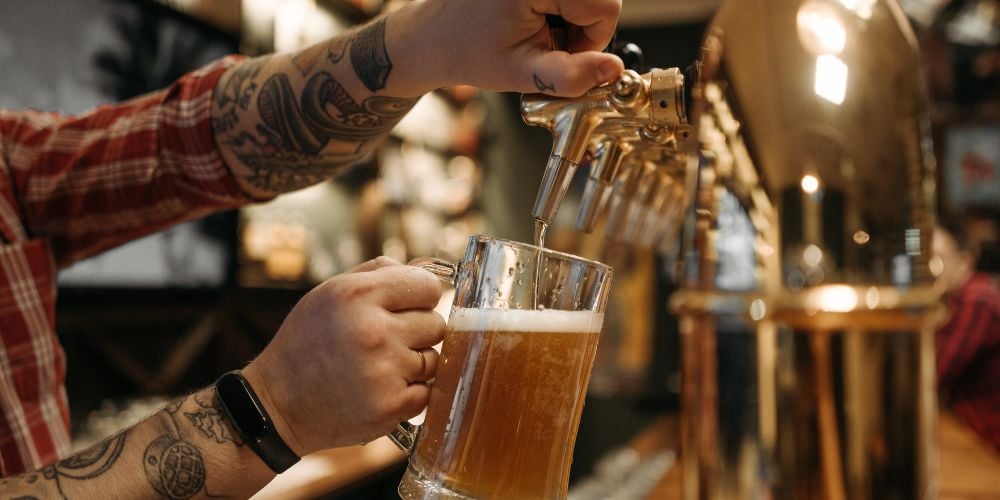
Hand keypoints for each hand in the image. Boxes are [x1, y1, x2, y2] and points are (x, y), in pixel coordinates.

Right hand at [243, 257, 444, 454]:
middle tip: (384, 341)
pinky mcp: (389, 406)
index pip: (428, 286)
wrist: (278, 404)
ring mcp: (383, 371)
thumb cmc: (308, 342)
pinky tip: (378, 390)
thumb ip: (380, 273)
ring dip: (413, 364)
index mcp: (357, 295)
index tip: (407, 307)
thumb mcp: (331, 293)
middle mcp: (373, 331)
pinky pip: (425, 392)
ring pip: (433, 359)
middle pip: (435, 324)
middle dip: (416, 332)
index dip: (420, 297)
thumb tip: (428, 269)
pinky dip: (408, 394)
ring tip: (377, 367)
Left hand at [395, 0, 623, 96]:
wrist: (432, 35)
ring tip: (539, 28)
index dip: (594, 39)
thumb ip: (571, 75)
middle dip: (585, 24)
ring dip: (574, 13)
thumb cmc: (469, 53)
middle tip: (548, 42)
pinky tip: (535, 14)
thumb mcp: (522, 72)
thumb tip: (614, 70)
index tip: (563, 54)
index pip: (606, 5)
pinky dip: (562, 4)